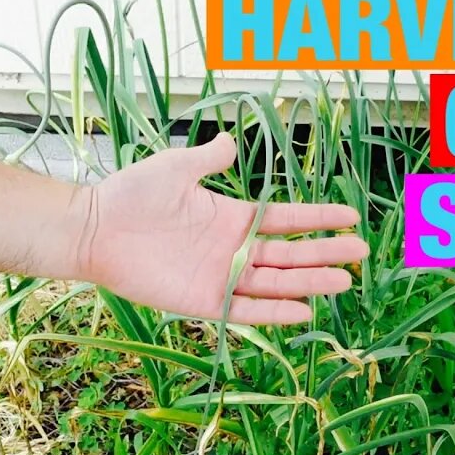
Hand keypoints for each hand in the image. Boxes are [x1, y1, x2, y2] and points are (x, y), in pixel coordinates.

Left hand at [70, 133, 367, 324]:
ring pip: (275, 283)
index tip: (350, 218)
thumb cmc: (130, 196)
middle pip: (290, 254)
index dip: (318, 220)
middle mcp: (232, 250)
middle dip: (326, 254)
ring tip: (344, 283)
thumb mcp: (175, 168)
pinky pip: (244, 311)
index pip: (286, 220)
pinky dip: (273, 312)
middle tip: (361, 255)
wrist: (93, 229)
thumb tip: (230, 142)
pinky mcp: (202, 302)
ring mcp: (219, 277)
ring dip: (309, 284)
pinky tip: (302, 311)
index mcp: (232, 218)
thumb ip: (207, 159)